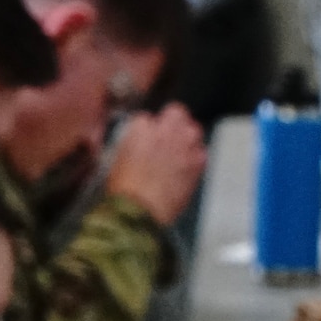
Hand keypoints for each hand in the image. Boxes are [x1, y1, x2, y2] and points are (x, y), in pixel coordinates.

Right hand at [106, 103, 206, 225]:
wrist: (140, 209)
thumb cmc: (124, 189)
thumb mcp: (117, 158)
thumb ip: (133, 143)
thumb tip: (140, 144)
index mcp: (140, 128)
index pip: (147, 117)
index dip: (149, 129)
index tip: (149, 138)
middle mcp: (165, 130)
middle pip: (176, 112)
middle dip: (174, 121)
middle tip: (170, 136)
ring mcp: (184, 144)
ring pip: (194, 129)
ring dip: (188, 137)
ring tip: (181, 150)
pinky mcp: (198, 162)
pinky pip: (202, 152)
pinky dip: (197, 157)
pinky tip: (188, 167)